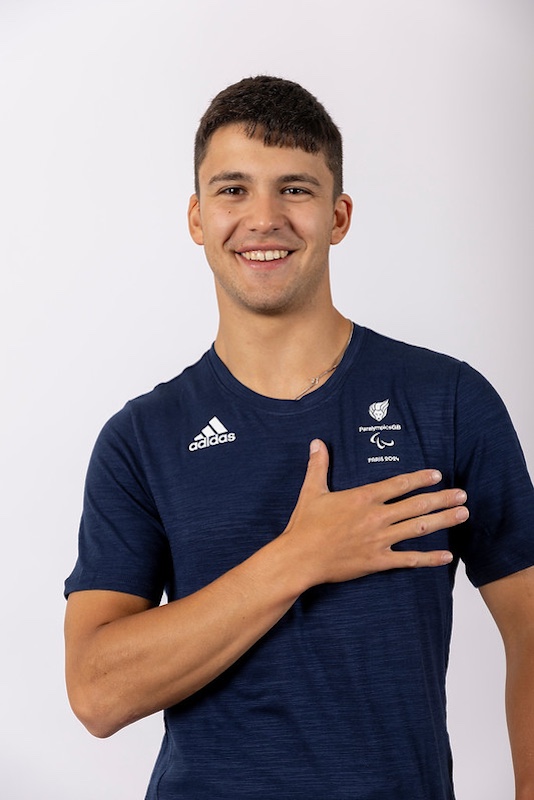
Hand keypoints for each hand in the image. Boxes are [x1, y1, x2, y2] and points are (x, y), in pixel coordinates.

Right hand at [283, 439, 467, 587]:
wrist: (300, 557)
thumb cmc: (304, 525)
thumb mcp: (311, 491)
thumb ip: (318, 466)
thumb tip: (317, 443)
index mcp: (363, 497)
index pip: (398, 484)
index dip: (420, 479)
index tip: (437, 475)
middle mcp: (376, 516)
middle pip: (416, 505)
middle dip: (442, 499)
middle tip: (463, 495)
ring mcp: (379, 539)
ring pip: (418, 529)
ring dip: (443, 521)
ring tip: (462, 515)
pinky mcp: (378, 561)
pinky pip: (408, 560)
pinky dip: (429, 558)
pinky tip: (447, 556)